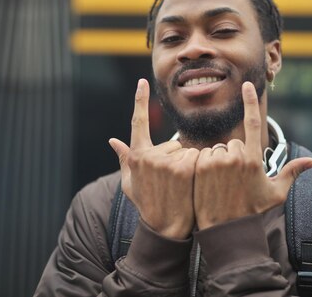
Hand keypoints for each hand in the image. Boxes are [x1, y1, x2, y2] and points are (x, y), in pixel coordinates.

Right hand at [109, 79, 198, 238]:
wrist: (166, 229)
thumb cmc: (148, 205)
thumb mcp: (130, 184)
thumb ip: (124, 159)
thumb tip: (112, 140)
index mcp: (137, 156)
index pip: (138, 123)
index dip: (139, 101)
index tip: (142, 82)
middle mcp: (149, 156)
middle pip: (174, 144)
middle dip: (178, 159)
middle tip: (173, 183)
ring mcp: (165, 161)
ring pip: (187, 151)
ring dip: (190, 165)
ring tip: (182, 187)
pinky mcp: (183, 167)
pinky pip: (198, 157)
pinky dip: (199, 168)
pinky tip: (192, 185)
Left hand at [193, 81, 311, 229]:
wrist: (226, 230)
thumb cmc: (252, 210)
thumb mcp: (275, 193)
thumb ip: (292, 173)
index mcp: (254, 159)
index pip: (253, 123)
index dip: (250, 101)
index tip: (246, 85)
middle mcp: (235, 157)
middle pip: (232, 143)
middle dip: (233, 156)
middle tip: (233, 180)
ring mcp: (216, 161)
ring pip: (217, 150)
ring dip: (218, 161)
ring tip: (220, 183)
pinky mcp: (200, 167)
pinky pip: (201, 155)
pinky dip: (204, 164)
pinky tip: (208, 182)